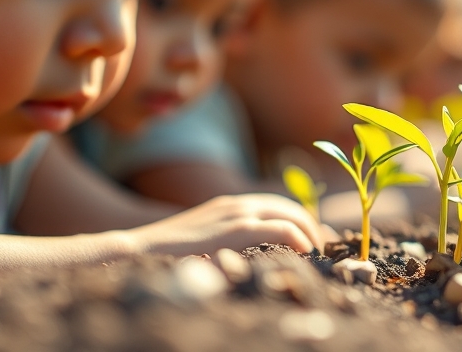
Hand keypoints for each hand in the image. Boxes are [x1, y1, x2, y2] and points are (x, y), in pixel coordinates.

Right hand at [124, 193, 324, 255]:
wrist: (141, 247)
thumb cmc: (168, 252)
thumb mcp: (203, 241)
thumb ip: (224, 242)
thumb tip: (245, 258)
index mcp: (230, 205)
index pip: (275, 204)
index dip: (298, 219)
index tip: (311, 240)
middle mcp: (236, 203)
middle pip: (287, 206)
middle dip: (309, 224)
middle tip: (319, 247)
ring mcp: (236, 213)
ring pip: (289, 213)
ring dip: (308, 231)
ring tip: (316, 253)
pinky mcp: (235, 229)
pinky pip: (280, 227)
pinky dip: (298, 236)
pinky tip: (305, 252)